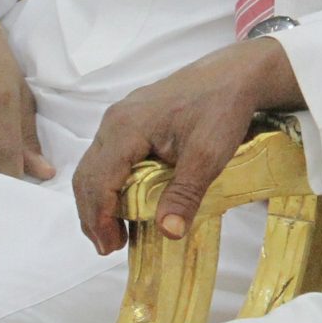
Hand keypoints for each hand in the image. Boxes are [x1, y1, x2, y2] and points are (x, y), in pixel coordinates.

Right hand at [70, 36, 302, 254]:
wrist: (234, 74)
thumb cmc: (220, 109)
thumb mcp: (206, 156)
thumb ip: (184, 194)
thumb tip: (168, 232)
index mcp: (125, 128)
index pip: (97, 182)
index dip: (99, 219)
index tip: (111, 248)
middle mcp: (114, 121)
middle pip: (87, 175)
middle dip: (94, 215)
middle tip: (111, 246)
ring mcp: (121, 118)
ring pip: (95, 166)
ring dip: (100, 200)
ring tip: (118, 230)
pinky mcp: (132, 119)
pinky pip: (109, 156)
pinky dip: (111, 184)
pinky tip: (128, 201)